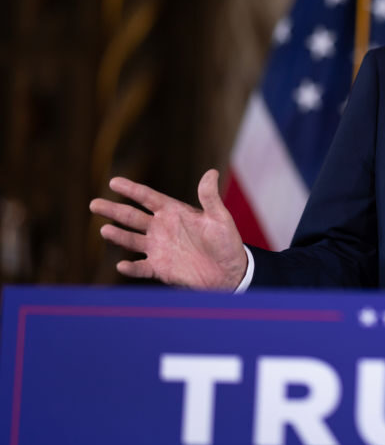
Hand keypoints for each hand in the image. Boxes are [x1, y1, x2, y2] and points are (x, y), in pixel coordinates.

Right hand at [90, 169, 247, 289]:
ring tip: (104, 230)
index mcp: (174, 212)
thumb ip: (210, 197)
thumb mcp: (219, 218)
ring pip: (131, 240)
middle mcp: (162, 228)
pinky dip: (131, 268)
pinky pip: (141, 268)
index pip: (148, 198)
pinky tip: (121, 266)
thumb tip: (211, 172)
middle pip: (132, 217)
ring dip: (118, 236)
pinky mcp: (160, 269)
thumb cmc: (226, 242)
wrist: (229, 272)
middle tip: (94, 203)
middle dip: (113, 210)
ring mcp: (158, 248)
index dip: (131, 190)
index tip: (113, 181)